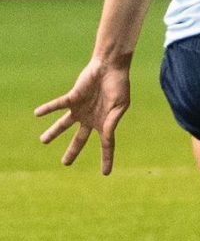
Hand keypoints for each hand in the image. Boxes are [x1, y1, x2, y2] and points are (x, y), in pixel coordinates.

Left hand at [35, 58, 130, 174]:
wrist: (111, 66)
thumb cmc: (119, 85)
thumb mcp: (121, 106)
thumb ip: (112, 122)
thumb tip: (106, 137)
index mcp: (105, 122)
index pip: (106, 144)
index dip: (106, 159)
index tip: (105, 173)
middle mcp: (90, 118)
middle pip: (79, 139)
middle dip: (72, 151)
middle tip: (65, 163)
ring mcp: (80, 109)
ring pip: (64, 125)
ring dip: (53, 132)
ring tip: (43, 140)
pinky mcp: (73, 97)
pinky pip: (58, 105)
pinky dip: (48, 109)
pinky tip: (37, 114)